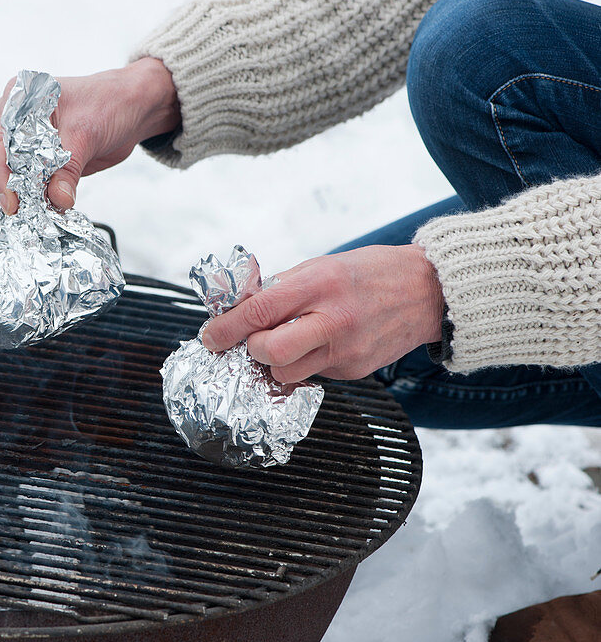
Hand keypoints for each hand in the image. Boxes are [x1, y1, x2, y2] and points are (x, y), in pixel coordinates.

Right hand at [0, 58, 179, 213]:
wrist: (134, 108)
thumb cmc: (110, 104)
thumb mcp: (87, 132)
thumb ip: (67, 167)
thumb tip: (55, 199)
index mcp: (15, 102)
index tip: (13, 200)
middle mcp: (11, 120)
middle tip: (18, 204)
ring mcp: (22, 141)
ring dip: (11, 192)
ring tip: (35, 205)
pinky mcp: (37, 161)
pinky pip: (20, 182)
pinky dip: (28, 197)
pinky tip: (45, 204)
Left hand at [200, 245, 444, 381]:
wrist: (430, 291)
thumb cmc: (371, 272)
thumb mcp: (322, 265)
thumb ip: (282, 288)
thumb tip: (240, 307)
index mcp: (320, 283)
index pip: (259, 311)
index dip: (227, 327)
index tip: (211, 335)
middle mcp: (334, 319)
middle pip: (271, 352)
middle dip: (251, 349)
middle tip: (252, 340)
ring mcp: (347, 350)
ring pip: (287, 373)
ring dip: (275, 362)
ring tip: (286, 342)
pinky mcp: (356, 370)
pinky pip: (313, 375)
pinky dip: (304, 363)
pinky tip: (318, 344)